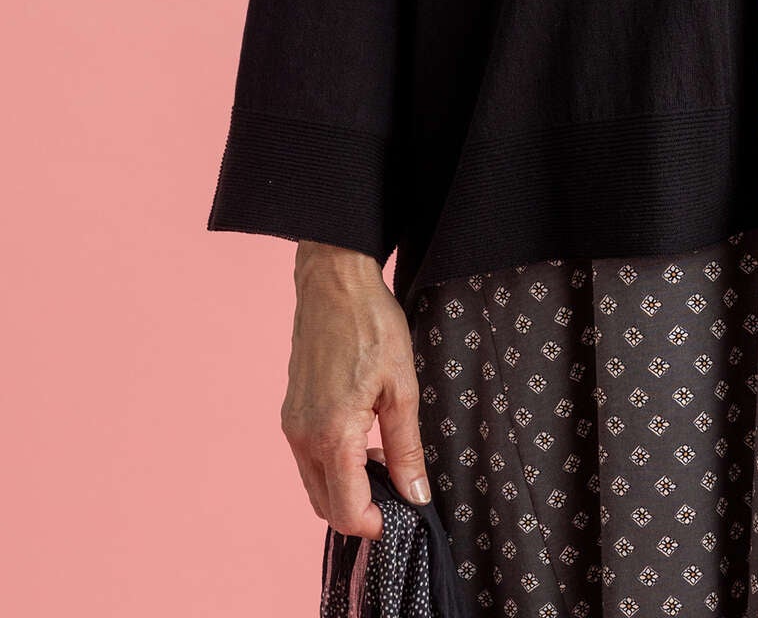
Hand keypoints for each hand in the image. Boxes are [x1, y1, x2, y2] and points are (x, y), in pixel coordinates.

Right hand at [281, 241, 430, 538]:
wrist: (335, 283)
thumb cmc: (373, 326)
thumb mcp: (402, 388)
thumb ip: (406, 449)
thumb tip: (415, 496)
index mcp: (332, 435)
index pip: (344, 511)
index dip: (374, 524)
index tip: (401, 511)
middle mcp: (303, 437)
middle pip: (326, 506)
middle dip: (360, 509)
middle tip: (396, 486)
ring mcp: (292, 426)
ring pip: (316, 485)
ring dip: (346, 488)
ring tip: (383, 457)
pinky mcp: (291, 413)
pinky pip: (309, 460)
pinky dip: (333, 466)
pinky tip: (362, 439)